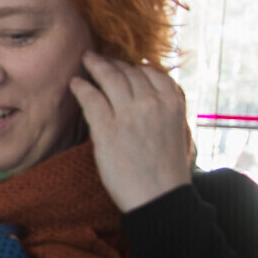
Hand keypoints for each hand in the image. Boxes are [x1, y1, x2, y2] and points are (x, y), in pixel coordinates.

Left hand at [70, 51, 192, 212]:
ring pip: (109, 79)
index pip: (151, 72)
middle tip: (100, 59)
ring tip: (86, 60)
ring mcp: (128, 114)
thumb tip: (156, 98)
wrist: (158, 197)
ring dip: (96, 66)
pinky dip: (82, 87)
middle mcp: (152, 102)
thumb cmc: (168, 171)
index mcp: (173, 102)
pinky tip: (75, 83)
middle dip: (114, 64)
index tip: (124, 65)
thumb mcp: (181, 132)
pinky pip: (91, 98)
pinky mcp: (107, 129)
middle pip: (129, 72)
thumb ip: (169, 111)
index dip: (135, 66)